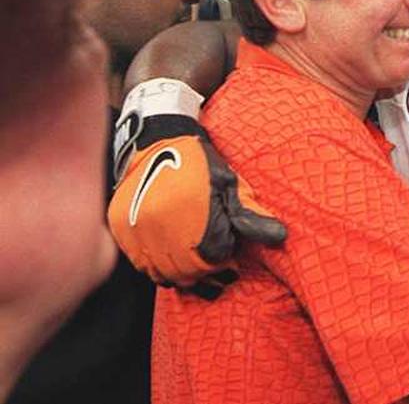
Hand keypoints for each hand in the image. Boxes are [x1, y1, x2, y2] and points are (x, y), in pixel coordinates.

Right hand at [108, 88, 284, 297]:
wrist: (158, 142)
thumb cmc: (201, 165)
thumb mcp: (231, 186)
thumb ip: (250, 216)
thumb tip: (279, 237)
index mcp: (193, 214)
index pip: (211, 260)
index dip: (224, 265)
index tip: (231, 262)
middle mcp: (161, 224)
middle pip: (186, 271)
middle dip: (205, 274)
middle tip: (217, 270)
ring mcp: (137, 228)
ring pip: (162, 273)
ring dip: (181, 275)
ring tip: (195, 266)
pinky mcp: (121, 228)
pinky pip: (140, 263)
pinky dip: (157, 267)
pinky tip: (171, 259)